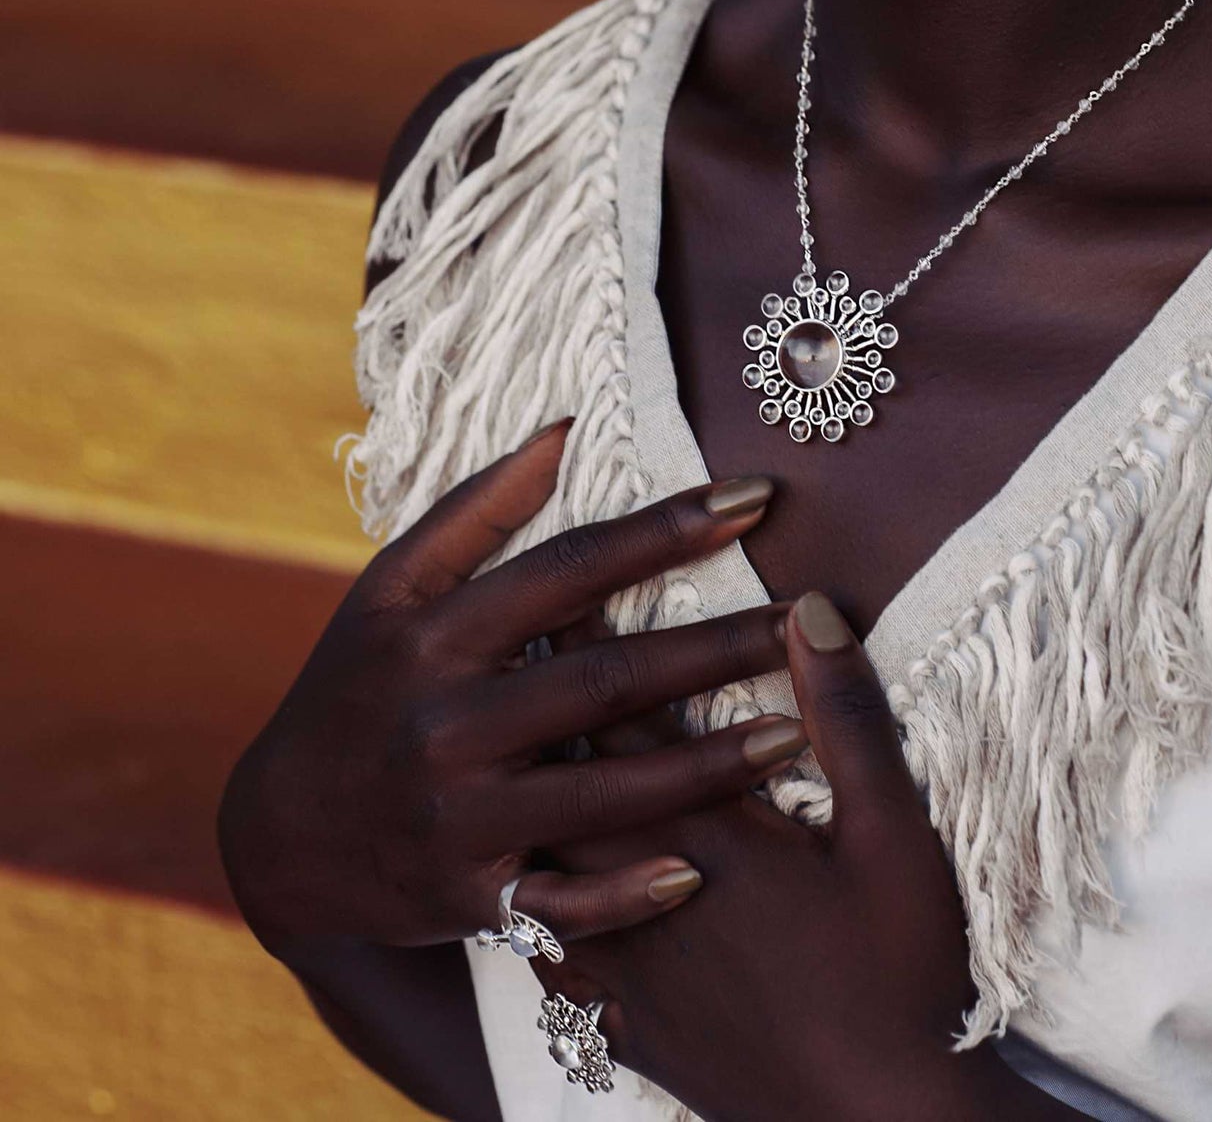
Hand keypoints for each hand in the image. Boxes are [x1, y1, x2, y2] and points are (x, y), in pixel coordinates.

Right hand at [217, 420, 809, 960]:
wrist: (276, 834)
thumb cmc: (352, 685)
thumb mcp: (388, 588)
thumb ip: (474, 511)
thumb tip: (563, 432)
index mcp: (436, 634)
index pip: (573, 568)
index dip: (668, 528)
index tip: (757, 497)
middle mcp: (448, 721)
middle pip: (607, 678)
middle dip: (719, 646)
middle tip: (813, 621)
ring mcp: (458, 816)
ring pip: (605, 791)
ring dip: (708, 766)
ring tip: (799, 734)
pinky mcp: (467, 896)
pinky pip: (561, 902)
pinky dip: (627, 893)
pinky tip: (701, 869)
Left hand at [536, 592, 1021, 1121]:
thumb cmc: (900, 974)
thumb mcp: (894, 835)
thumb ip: (849, 717)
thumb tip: (809, 611)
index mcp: (708, 832)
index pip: (629, 716)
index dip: (590, 648)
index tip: (557, 594)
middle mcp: (646, 887)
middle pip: (567, 778)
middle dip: (537, 708)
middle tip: (503, 650)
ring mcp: (628, 964)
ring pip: (544, 862)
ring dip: (523, 795)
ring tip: (496, 748)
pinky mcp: (627, 1026)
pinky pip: (546, 955)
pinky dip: (522, 904)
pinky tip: (512, 891)